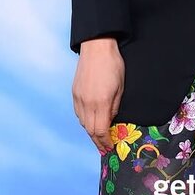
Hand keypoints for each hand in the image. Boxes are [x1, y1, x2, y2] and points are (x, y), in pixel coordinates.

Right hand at [72, 37, 124, 153]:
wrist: (96, 47)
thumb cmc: (113, 65)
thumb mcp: (120, 88)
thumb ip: (114, 107)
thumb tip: (111, 121)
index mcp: (100, 103)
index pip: (100, 131)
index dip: (105, 142)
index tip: (110, 147)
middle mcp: (86, 103)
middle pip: (89, 130)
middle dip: (97, 141)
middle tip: (104, 147)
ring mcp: (78, 97)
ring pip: (82, 122)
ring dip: (91, 131)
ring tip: (99, 137)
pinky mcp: (74, 92)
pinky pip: (78, 112)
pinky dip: (84, 120)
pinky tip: (91, 121)